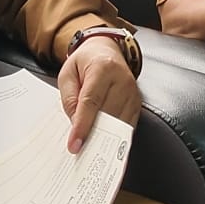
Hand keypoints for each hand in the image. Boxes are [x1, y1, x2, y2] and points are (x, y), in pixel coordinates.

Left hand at [58, 37, 139, 153]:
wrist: (106, 51)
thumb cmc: (86, 62)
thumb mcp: (67, 74)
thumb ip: (69, 98)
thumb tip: (75, 124)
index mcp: (103, 68)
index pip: (91, 101)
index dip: (82, 125)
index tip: (75, 144)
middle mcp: (122, 80)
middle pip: (107, 115)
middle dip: (92, 135)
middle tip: (80, 152)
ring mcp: (132, 92)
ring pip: (118, 123)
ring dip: (104, 139)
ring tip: (90, 151)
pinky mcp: (137, 103)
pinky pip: (126, 125)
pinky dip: (115, 137)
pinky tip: (104, 144)